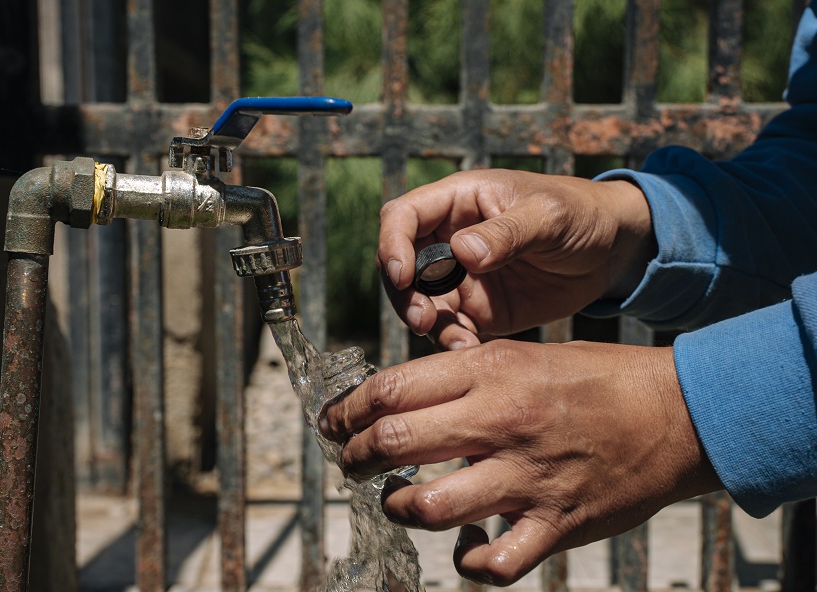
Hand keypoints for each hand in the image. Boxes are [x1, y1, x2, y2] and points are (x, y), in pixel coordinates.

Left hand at [319, 340, 720, 585]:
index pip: (391, 389)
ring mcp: (526, 477)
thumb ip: (464, 377)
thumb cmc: (595, 379)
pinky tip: (464, 545)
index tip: (332, 421)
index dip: (347, 409)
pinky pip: (494, 562)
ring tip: (395, 499)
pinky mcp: (555, 523)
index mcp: (491, 372)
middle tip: (348, 460)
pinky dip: (468, 560)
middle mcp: (500, 422)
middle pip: (395, 443)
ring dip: (397, 506)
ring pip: (429, 505)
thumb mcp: (524, 354)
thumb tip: (402, 399)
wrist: (675, 413)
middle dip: (355, 456)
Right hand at [378, 170, 654, 347]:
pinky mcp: (476, 310)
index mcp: (458, 201)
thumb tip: (461, 252)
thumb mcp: (550, 216)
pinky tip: (471, 350)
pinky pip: (450, 328)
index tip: (402, 275)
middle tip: (424, 320)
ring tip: (457, 341)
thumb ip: (507, 232)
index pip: (402, 216)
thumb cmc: (580, 214)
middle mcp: (448, 239)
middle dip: (404, 295)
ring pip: (420, 303)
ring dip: (427, 324)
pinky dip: (452, 342)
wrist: (611, 251)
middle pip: (400, 265)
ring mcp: (460, 278)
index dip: (392, 244)